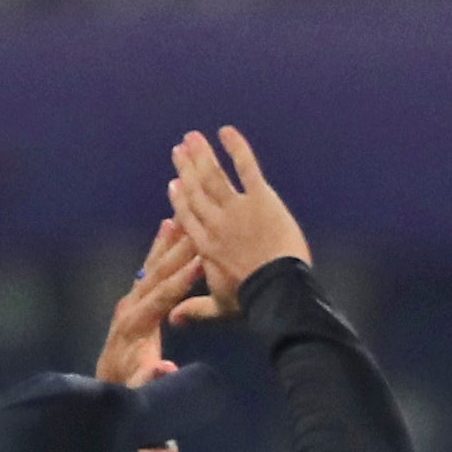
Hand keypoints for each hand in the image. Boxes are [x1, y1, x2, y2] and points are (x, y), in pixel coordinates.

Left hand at [94, 221, 213, 387]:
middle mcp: (129, 305)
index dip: (181, 280)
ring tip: (185, 213)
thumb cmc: (129, 388)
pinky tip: (169, 225)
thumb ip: (150, 377)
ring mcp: (130, 298)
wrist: (107, 387)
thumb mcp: (139, 389)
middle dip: (180, 249)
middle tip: (200, 225)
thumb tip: (166, 367)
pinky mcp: (134, 297)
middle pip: (157, 272)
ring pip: (153, 264)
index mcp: (135, 324)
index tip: (202, 261)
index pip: (161, 297)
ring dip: (170, 239)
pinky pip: (150, 267)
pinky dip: (161, 245)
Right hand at [165, 126, 312, 302]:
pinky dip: (237, 148)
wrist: (278, 290)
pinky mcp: (260, 199)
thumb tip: (172, 319)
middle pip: (196, 191)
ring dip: (202, 155)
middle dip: (187, 169)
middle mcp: (215, 223)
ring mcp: (236, 209)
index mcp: (205, 247)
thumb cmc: (252, 301)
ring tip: (193, 138)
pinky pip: (246, 168)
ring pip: (214, 176)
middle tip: (178, 150)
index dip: (180, 199)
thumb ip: (197, 309)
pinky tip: (226, 132)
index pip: (188, 217)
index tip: (174, 184)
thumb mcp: (221, 308)